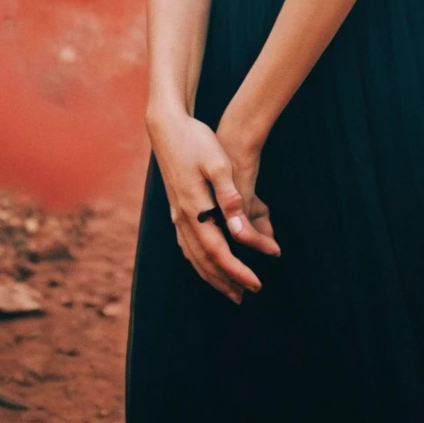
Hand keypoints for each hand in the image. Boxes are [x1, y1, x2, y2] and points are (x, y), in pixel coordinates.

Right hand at [146, 110, 272, 303]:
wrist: (167, 127)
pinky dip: (199, 261)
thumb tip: (239, 228)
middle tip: (246, 295)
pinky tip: (206, 263)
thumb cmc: (196, 141)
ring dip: (211, 275)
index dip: (237, 271)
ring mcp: (176, 214)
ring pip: (193, 255)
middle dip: (225, 281)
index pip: (218, 251)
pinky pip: (187, 245)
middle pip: (204, 260)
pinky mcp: (176, 207)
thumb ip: (229, 196)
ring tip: (230, 289)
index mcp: (194, 209)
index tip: (256, 284)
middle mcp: (183, 217)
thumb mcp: (218, 163)